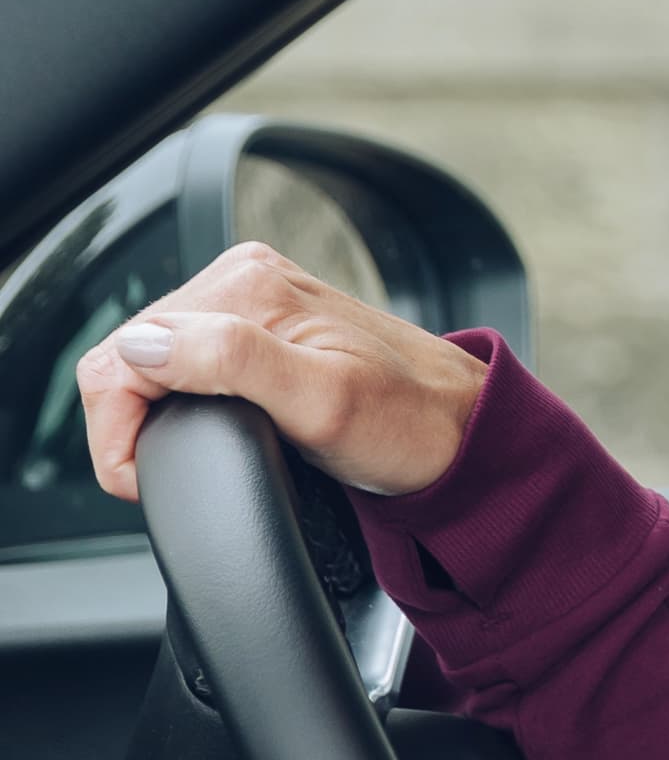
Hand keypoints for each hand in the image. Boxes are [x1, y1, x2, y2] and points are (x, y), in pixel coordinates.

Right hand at [79, 246, 487, 501]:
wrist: (460, 428)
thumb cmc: (407, 423)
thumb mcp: (320, 404)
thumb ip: (228, 363)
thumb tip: (142, 346)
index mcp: (245, 289)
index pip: (120, 355)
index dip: (117, 433)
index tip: (149, 479)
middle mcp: (244, 279)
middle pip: (129, 354)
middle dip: (133, 423)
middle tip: (173, 472)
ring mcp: (253, 298)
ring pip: (152, 357)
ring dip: (154, 411)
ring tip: (195, 452)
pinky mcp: (264, 322)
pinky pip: (188, 357)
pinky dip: (181, 398)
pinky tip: (212, 425)